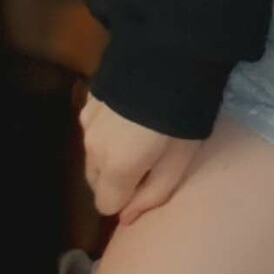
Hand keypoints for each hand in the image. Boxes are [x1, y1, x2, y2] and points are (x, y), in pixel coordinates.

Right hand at [77, 87, 201, 226]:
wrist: (172, 55)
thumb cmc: (184, 114)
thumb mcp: (179, 161)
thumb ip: (152, 195)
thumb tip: (126, 218)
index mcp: (115, 168)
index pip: (106, 205)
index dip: (128, 198)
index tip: (148, 181)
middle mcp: (93, 148)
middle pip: (97, 181)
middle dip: (117, 179)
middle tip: (147, 159)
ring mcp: (88, 122)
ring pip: (93, 155)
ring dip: (110, 153)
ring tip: (140, 133)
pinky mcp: (89, 100)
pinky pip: (93, 129)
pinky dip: (107, 130)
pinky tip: (131, 114)